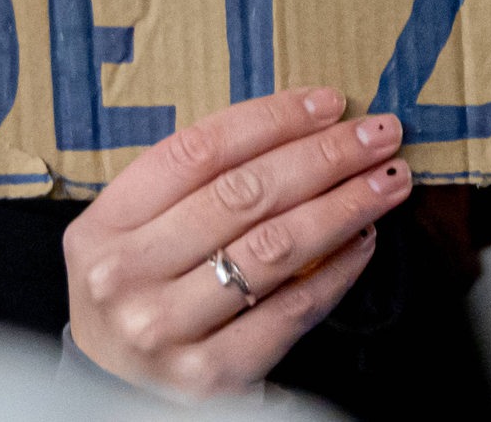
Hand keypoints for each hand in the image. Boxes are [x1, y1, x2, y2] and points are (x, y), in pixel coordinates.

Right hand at [62, 86, 411, 396]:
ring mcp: (167, 327)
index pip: (198, 151)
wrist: (108, 388)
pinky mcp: (210, 374)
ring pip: (274, 247)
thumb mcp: (130, 232)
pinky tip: (364, 241)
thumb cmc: (136, 291)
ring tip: (386, 181)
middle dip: (324, 156)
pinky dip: (337, 272)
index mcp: (104, 224)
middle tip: (378, 133)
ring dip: (343, 206)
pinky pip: (291, 311)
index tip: (327, 103)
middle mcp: (128, 274)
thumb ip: (190, 186)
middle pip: (243, 194)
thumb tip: (299, 130)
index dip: (271, 119)